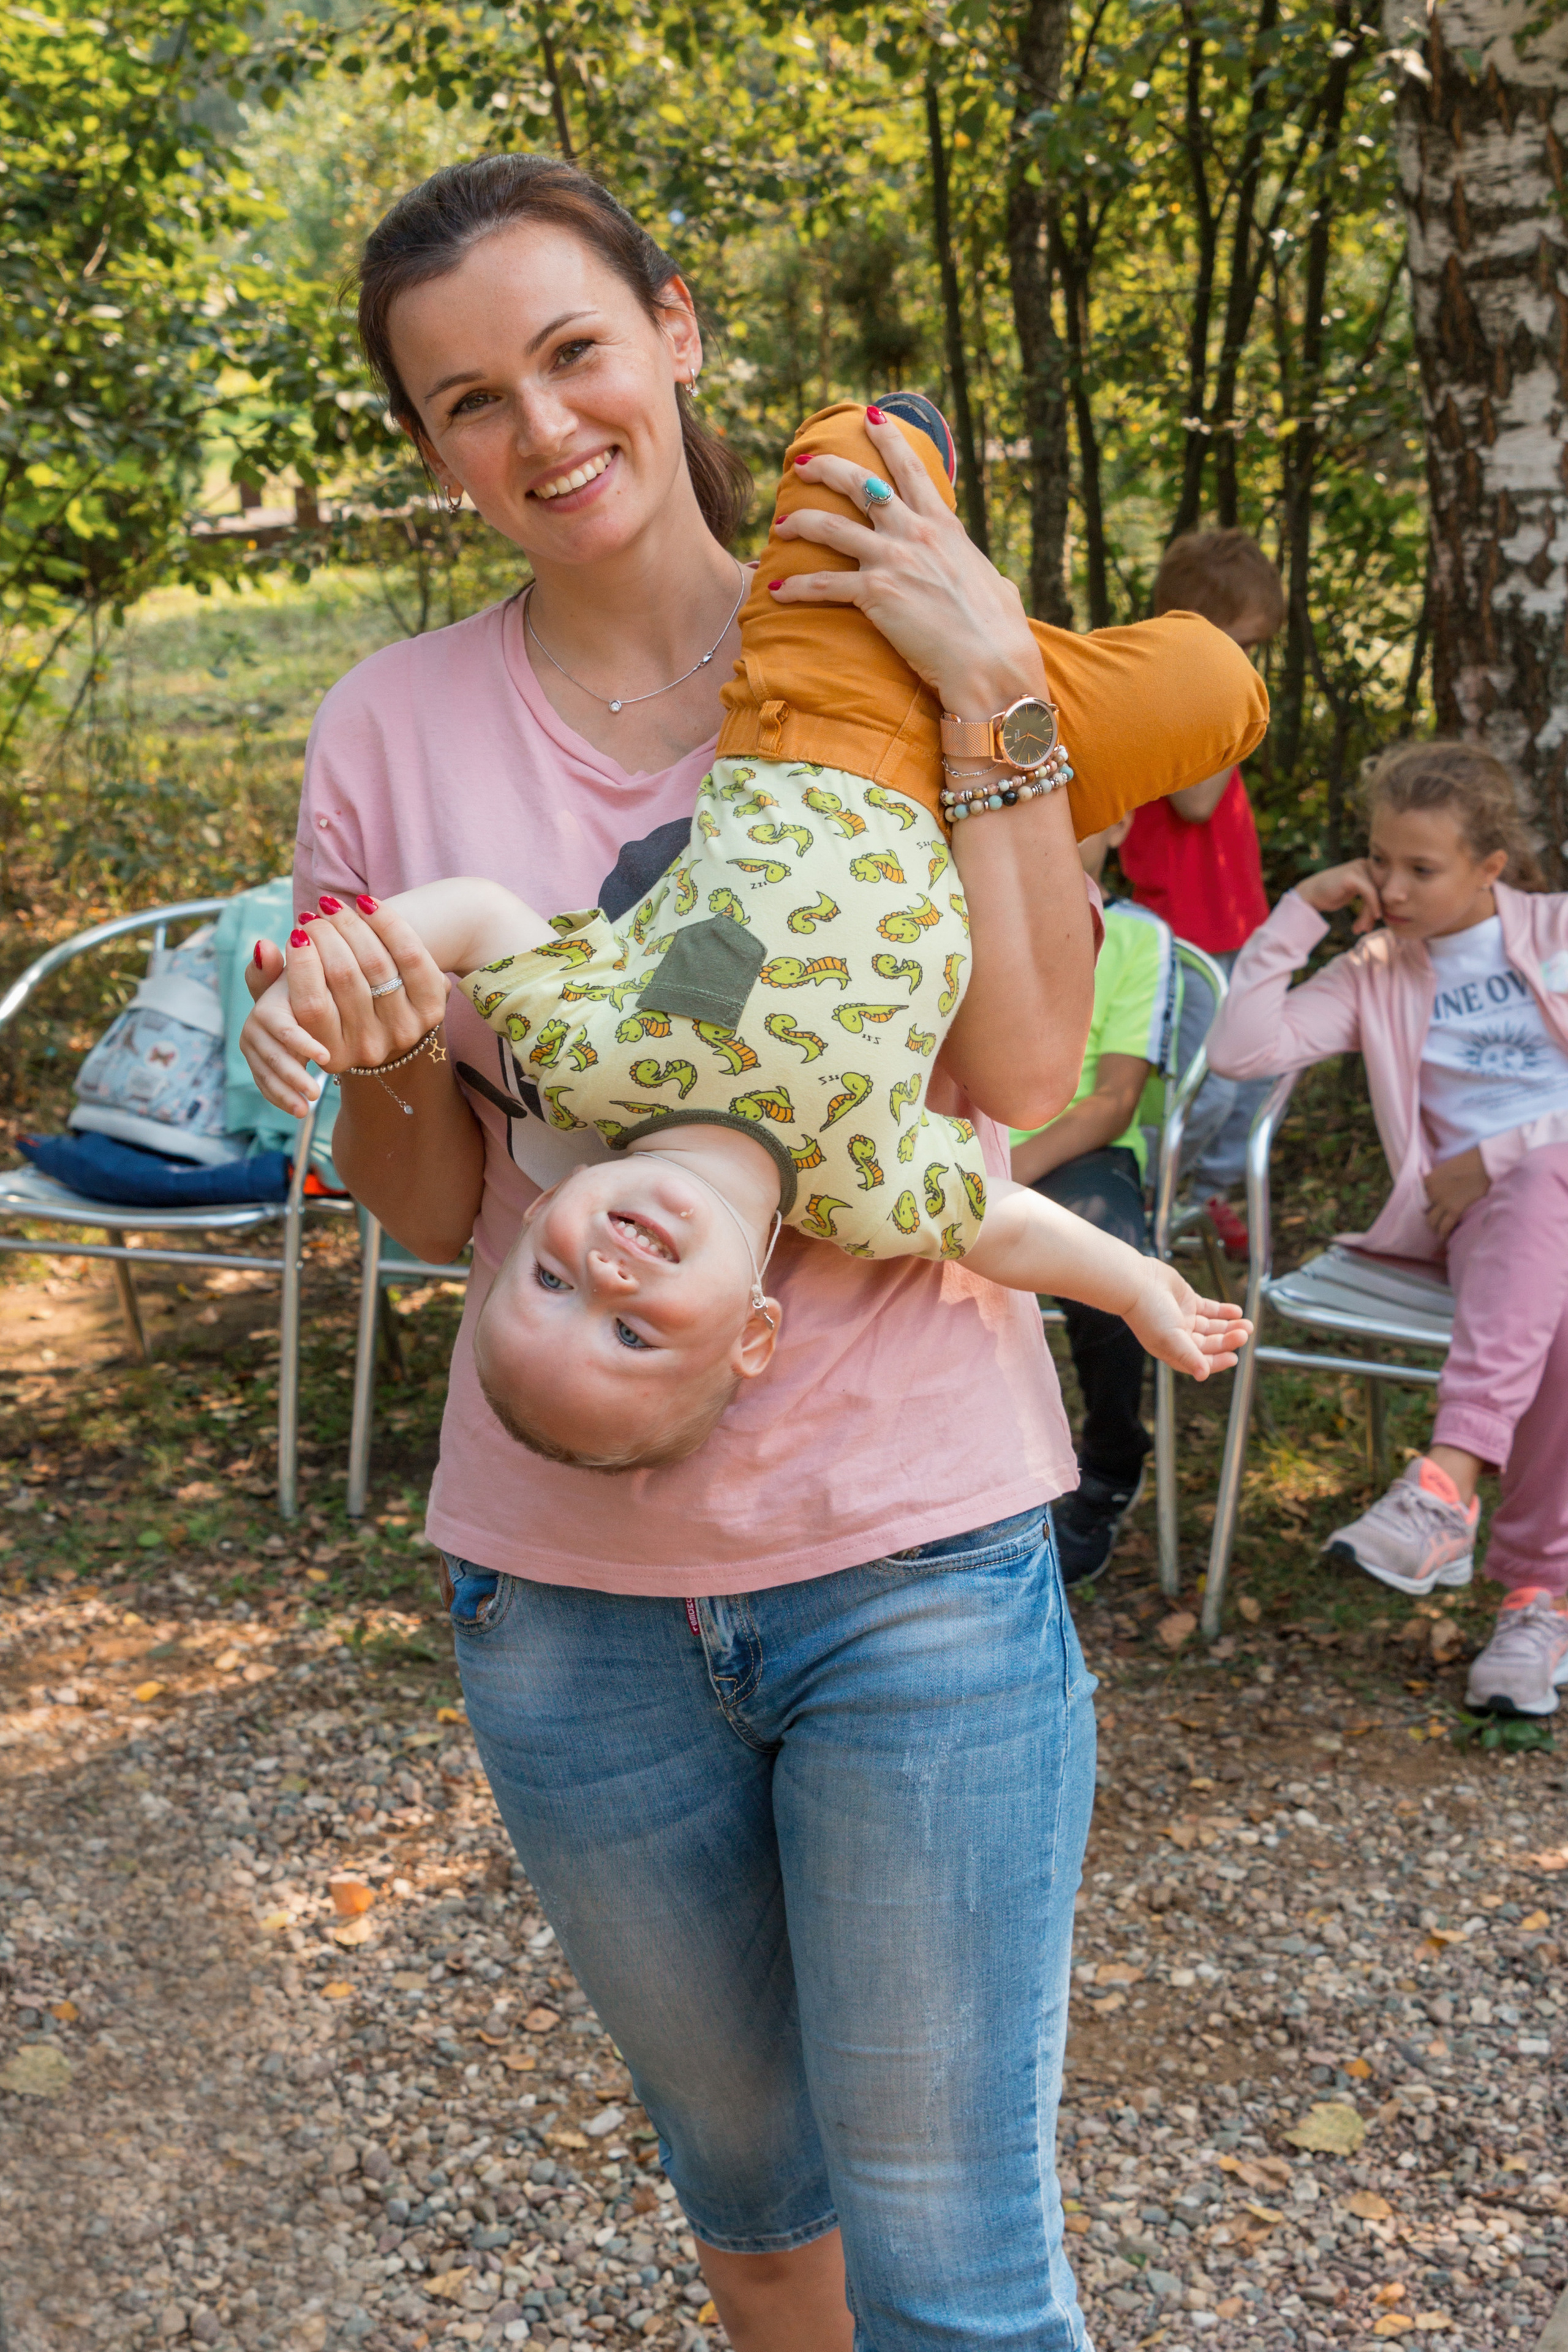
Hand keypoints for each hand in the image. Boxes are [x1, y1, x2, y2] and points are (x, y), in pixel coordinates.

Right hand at [239, 896, 448, 1117]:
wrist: (386, 1015)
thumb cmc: (326, 1003)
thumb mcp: (287, 1001)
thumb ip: (264, 980)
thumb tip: (263, 946)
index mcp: (332, 1053)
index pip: (312, 1004)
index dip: (302, 961)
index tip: (297, 932)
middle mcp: (370, 1049)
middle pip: (345, 977)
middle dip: (326, 935)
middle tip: (314, 914)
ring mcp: (405, 1031)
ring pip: (376, 963)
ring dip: (352, 924)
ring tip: (334, 907)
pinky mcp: (433, 1008)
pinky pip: (410, 955)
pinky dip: (388, 923)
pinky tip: (367, 903)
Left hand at [773, 411, 1046, 717]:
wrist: (990, 660)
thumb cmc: (998, 629)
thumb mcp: (990, 580)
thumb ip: (969, 565)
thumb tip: (975, 571)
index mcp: (943, 525)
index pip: (910, 469)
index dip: (888, 438)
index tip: (870, 415)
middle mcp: (914, 532)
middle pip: (861, 484)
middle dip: (827, 468)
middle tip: (803, 464)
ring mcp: (892, 559)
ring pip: (830, 527)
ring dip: (800, 521)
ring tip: (781, 523)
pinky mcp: (875, 594)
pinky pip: (822, 584)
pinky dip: (796, 586)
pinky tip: (777, 590)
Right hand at [1124, 1261, 1252, 1380]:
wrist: (1136, 1282)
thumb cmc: (1147, 1312)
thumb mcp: (1169, 1338)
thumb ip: (1188, 1356)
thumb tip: (1203, 1375)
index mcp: (1173, 1350)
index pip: (1201, 1361)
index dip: (1218, 1361)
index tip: (1234, 1358)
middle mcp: (1180, 1337)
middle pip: (1210, 1343)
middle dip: (1228, 1339)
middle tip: (1244, 1334)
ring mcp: (1185, 1318)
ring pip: (1213, 1327)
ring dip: (1230, 1327)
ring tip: (1247, 1324)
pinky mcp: (1188, 1302)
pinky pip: (1210, 1309)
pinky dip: (1224, 1312)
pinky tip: (1236, 1312)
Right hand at [1294, 857, 1383, 933]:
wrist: (1309, 895)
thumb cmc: (1330, 895)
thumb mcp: (1355, 894)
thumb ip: (1372, 896)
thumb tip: (1395, 904)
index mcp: (1368, 866)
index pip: (1383, 887)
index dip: (1382, 905)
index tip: (1373, 922)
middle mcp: (1365, 863)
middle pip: (1381, 890)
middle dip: (1374, 912)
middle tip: (1365, 928)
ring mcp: (1359, 868)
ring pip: (1376, 894)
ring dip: (1369, 914)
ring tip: (1361, 928)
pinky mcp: (1352, 876)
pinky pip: (1370, 893)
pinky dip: (1373, 906)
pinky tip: (1374, 917)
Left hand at [1424, 1145, 1488, 1242]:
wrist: (1484, 1164)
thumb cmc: (1469, 1163)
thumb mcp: (1446, 1168)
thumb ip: (1439, 1180)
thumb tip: (1440, 1189)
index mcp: (1428, 1180)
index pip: (1418, 1197)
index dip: (1424, 1204)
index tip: (1428, 1209)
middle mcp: (1432, 1192)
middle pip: (1423, 1211)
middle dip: (1428, 1217)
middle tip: (1434, 1222)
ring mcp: (1442, 1202)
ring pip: (1432, 1221)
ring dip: (1434, 1228)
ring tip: (1438, 1232)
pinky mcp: (1455, 1210)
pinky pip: (1445, 1226)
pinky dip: (1444, 1233)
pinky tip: (1445, 1237)